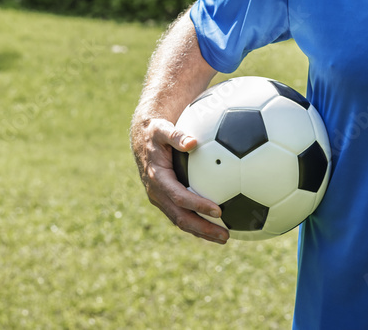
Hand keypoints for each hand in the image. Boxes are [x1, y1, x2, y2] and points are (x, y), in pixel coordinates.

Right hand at [132, 117, 229, 243]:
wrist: (142, 140)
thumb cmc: (156, 132)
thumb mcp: (162, 129)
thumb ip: (176, 135)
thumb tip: (193, 141)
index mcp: (157, 179)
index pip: (179, 197)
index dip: (197, 205)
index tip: (218, 210)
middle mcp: (157, 194)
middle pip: (181, 218)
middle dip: (203, 228)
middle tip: (225, 236)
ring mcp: (161, 200)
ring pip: (181, 222)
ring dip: (202, 232)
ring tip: (224, 238)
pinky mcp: (166, 201)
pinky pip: (182, 215)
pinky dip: (198, 224)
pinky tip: (216, 226)